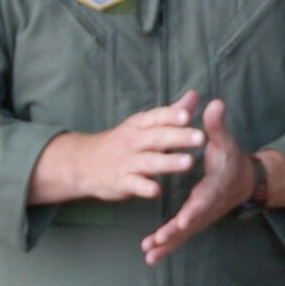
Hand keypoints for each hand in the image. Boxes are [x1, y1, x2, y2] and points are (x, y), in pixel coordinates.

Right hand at [27, 91, 203, 204]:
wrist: (84, 163)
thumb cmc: (124, 141)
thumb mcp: (144, 124)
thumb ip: (172, 113)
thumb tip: (195, 95)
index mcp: (139, 125)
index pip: (157, 117)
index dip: (172, 115)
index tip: (188, 115)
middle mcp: (133, 141)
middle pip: (158, 137)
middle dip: (179, 137)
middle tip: (201, 137)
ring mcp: (126, 161)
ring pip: (150, 161)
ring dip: (169, 162)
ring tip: (189, 162)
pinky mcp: (121, 182)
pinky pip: (134, 185)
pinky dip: (144, 188)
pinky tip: (157, 190)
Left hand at [141, 96, 254, 264]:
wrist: (245, 180)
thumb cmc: (231, 158)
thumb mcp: (225, 140)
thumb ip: (217, 125)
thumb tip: (215, 103)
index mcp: (215, 186)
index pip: (205, 200)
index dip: (194, 211)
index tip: (183, 221)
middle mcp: (208, 205)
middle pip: (192, 223)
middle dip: (175, 233)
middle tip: (158, 240)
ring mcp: (202, 216)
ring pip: (184, 233)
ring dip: (167, 244)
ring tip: (149, 251)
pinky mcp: (195, 221)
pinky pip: (180, 236)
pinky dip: (166, 246)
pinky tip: (148, 255)